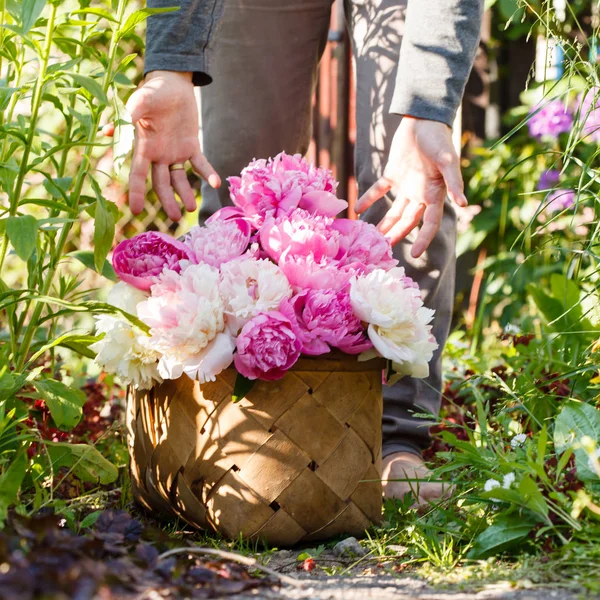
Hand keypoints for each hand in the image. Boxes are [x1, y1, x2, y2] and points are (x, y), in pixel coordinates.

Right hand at [126, 70, 220, 220]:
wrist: (172, 83)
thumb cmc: (152, 91)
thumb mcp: (140, 101)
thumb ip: (129, 115)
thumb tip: (111, 128)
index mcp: (143, 147)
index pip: (137, 174)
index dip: (136, 193)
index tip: (136, 211)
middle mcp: (158, 155)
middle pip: (160, 184)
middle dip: (167, 201)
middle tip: (175, 218)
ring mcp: (175, 152)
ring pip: (179, 180)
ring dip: (184, 194)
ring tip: (191, 209)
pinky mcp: (191, 146)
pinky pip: (199, 164)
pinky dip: (207, 174)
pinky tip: (216, 183)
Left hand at [354, 117, 466, 257]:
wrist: (423, 117)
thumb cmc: (438, 138)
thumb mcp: (447, 160)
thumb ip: (454, 182)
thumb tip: (464, 204)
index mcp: (435, 193)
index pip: (430, 223)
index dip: (423, 239)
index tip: (413, 254)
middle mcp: (420, 193)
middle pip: (408, 221)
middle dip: (398, 235)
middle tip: (383, 250)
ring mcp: (406, 184)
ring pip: (394, 210)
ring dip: (384, 223)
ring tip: (372, 237)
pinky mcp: (393, 173)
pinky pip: (379, 190)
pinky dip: (369, 199)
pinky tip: (358, 210)